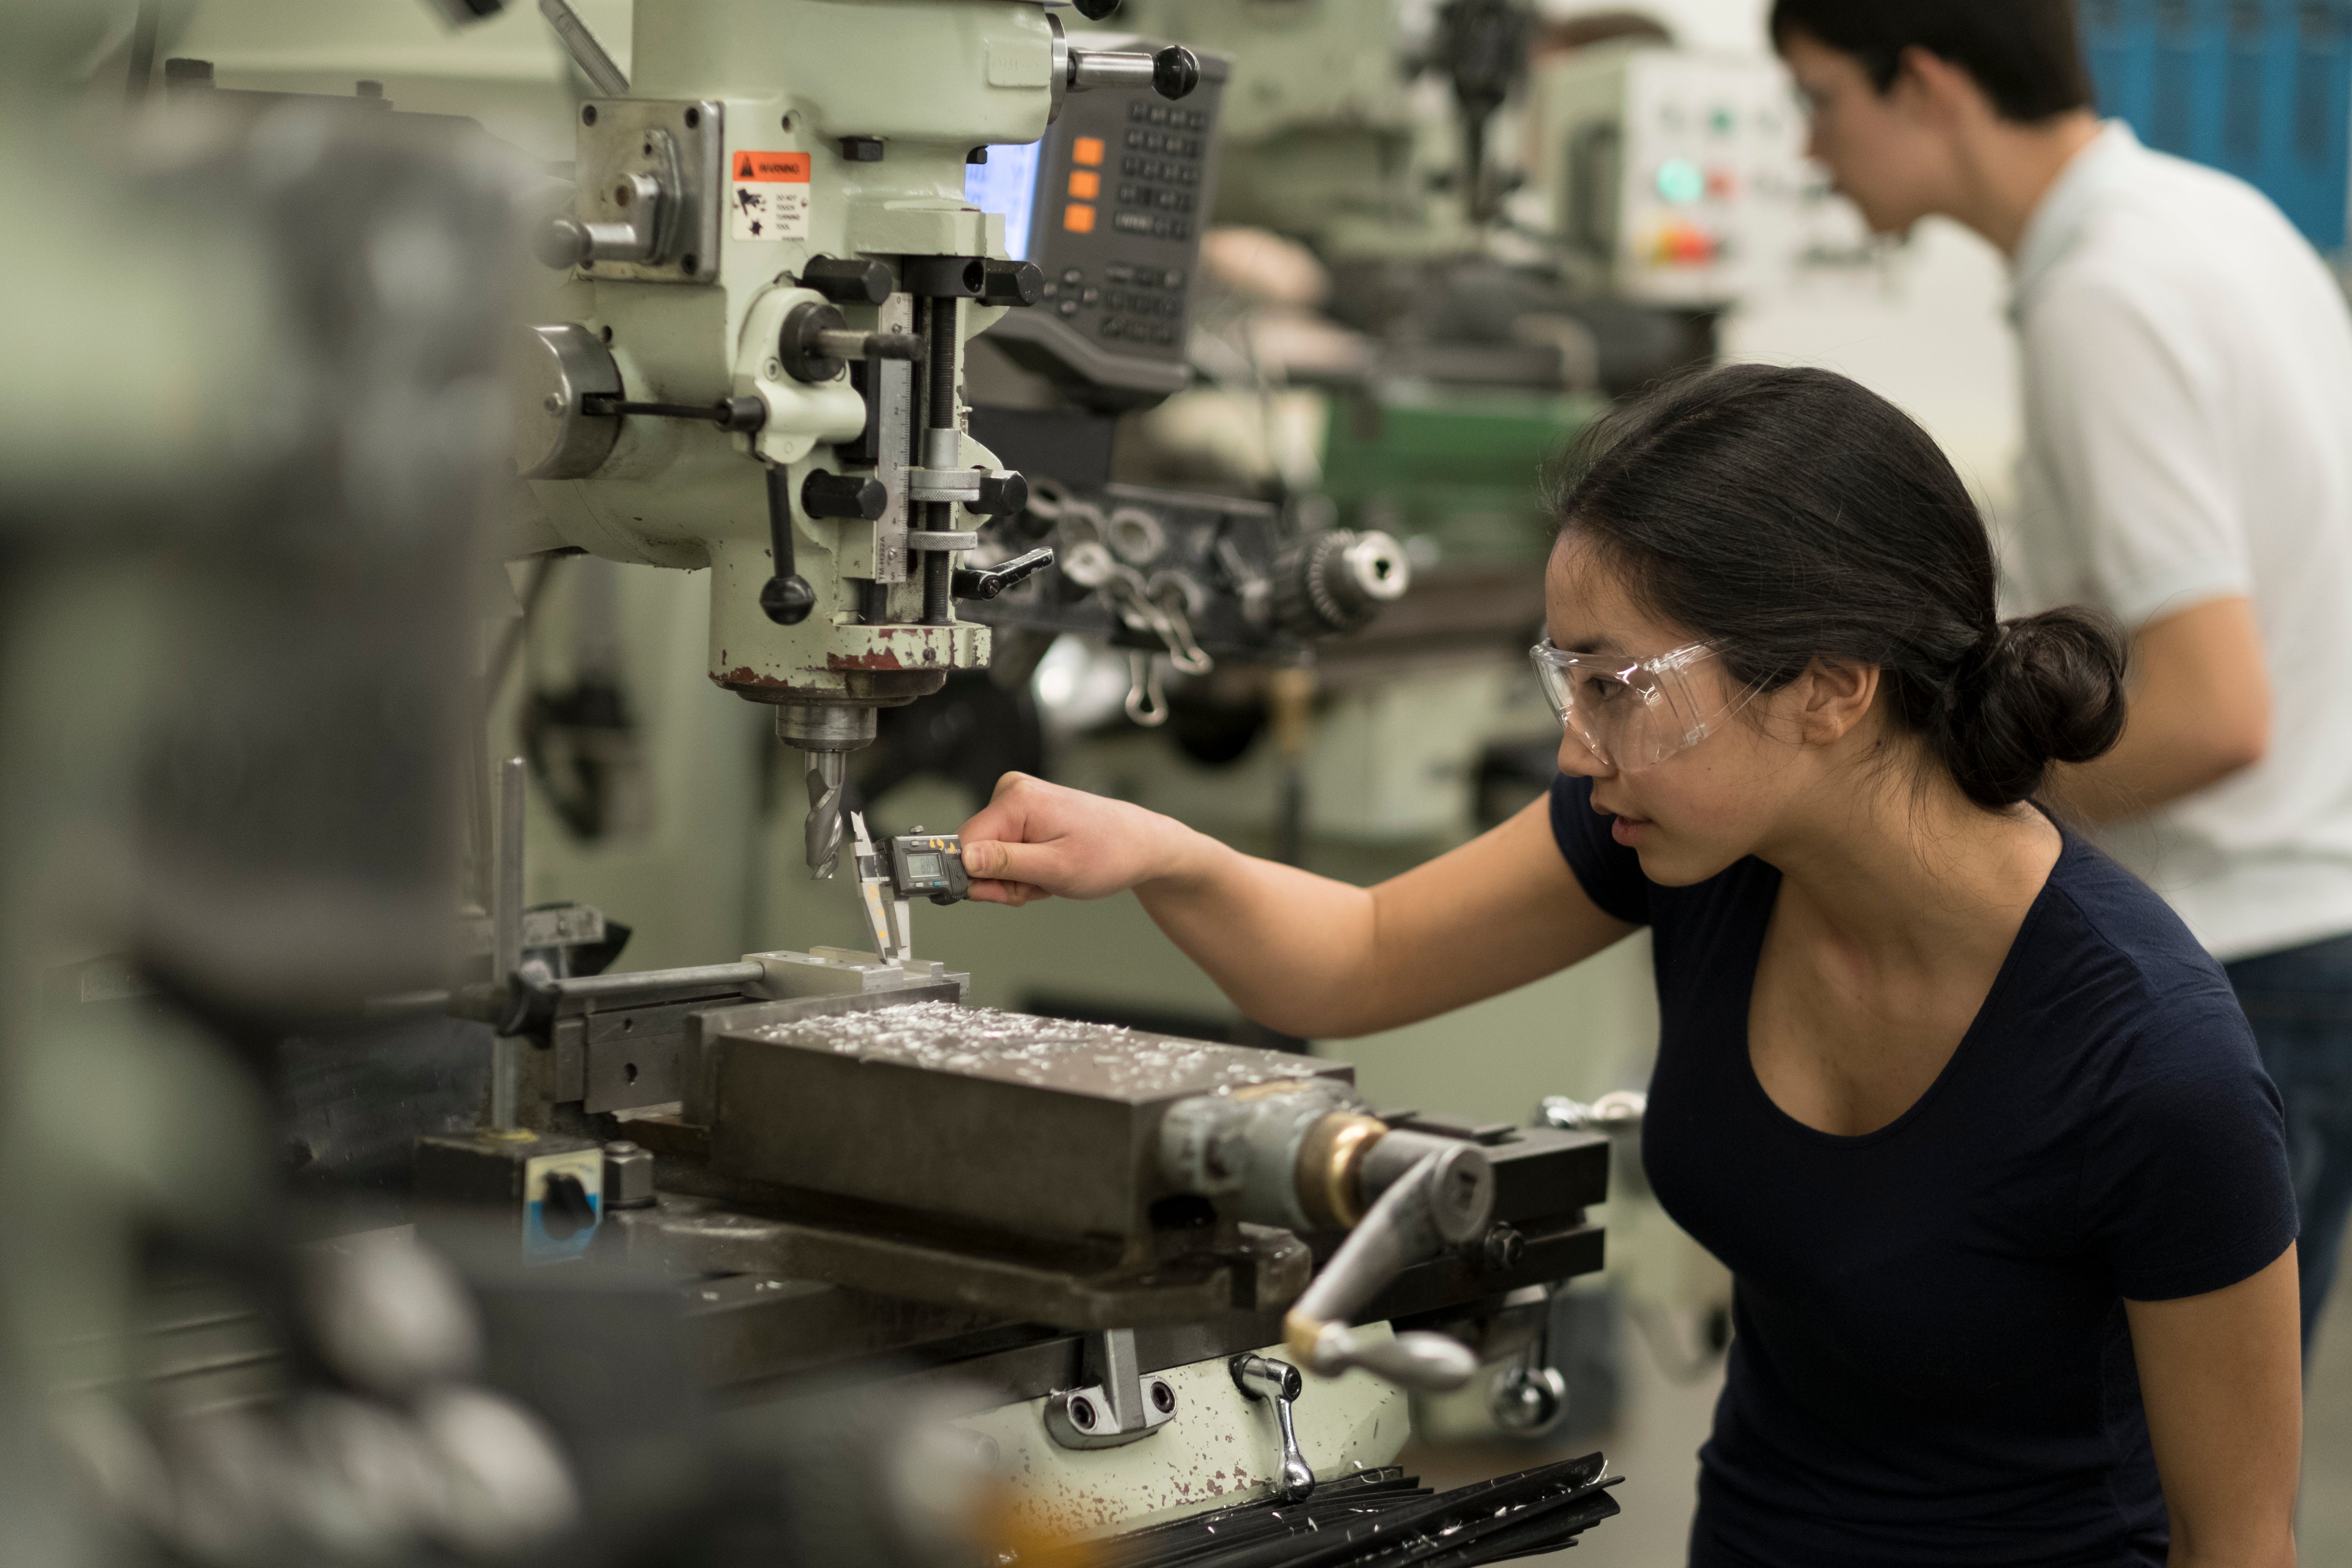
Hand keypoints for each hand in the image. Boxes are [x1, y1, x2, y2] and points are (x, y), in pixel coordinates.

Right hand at [958, 773, 1202, 905]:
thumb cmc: (1110, 853)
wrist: (1140, 844)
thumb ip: (1004, 864)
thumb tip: (962, 860)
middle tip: (1039, 884)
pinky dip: (1025, 869)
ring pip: (990, 857)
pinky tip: (1049, 867)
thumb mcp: (1055, 868)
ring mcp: (1018, 801)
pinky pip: (1005, 852)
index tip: (1005, 893)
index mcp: (1016, 800)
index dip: (978, 879)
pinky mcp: (1024, 813)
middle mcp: (1011, 792)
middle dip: (1004, 881)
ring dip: (1017, 878)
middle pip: (976, 853)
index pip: (962, 845)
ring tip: (1049, 875)